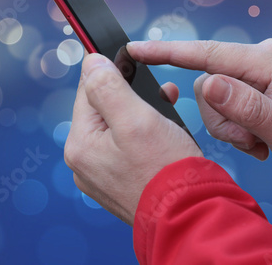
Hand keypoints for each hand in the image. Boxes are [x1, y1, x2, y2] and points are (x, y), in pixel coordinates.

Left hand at [64, 53, 202, 224]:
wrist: (190, 213)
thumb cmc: (166, 169)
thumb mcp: (136, 119)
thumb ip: (109, 86)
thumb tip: (91, 62)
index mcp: (81, 146)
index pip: (87, 92)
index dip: (108, 70)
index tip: (127, 58)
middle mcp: (86, 163)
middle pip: (102, 110)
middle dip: (130, 93)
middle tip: (158, 88)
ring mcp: (103, 175)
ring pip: (117, 127)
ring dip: (140, 111)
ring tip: (166, 103)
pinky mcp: (121, 181)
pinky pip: (126, 146)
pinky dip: (143, 132)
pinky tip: (163, 128)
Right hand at [127, 39, 271, 184]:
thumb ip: (245, 106)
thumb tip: (208, 84)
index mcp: (269, 61)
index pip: (207, 53)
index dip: (168, 52)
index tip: (136, 49)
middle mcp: (261, 57)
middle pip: (208, 83)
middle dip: (221, 119)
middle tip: (250, 141)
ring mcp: (257, 69)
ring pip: (213, 97)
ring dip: (230, 127)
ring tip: (259, 142)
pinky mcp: (255, 82)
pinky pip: (226, 102)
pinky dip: (236, 126)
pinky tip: (260, 137)